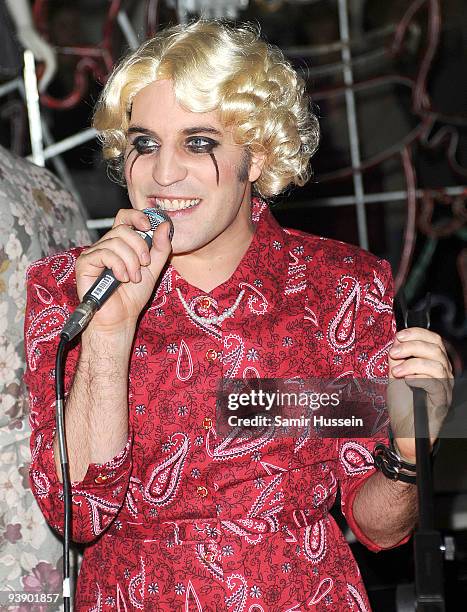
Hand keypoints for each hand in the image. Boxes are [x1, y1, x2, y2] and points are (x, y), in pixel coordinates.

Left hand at [16, 26, 56, 91]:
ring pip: (50, 70)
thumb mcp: (29, 42)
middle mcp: (51, 54)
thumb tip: (41, 58)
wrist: (27, 30)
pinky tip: (39, 79)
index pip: (51, 68)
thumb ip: (35, 50)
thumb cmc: (27, 36)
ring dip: (45, 78)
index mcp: (49, 52)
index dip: (47, 78)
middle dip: (47, 80)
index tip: (42, 85)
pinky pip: (47, 68)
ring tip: (40, 86)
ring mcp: (50, 56)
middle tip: (41, 89)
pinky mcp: (46, 57)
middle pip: (52, 71)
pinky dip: (43, 74)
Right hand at [75, 208, 171, 332]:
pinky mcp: (85, 263)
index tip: (148, 226)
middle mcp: (105, 245)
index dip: (136, 216)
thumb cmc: (133, 295)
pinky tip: (122, 279)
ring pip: (115, 242)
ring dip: (130, 262)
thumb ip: (160, 248)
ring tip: (133, 278)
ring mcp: (94, 253)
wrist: (121, 317)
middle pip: (123, 228)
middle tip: (145, 264)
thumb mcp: (153, 269)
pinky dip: (118, 266)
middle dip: (139, 246)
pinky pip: (104, 254)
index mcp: (121, 243)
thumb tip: (165, 225)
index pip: (124, 217)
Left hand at [387, 327, 453, 461]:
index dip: (418, 334)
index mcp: (434, 365)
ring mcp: (445, 389)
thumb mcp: (395, 376)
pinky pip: (436, 384)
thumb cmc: (403, 406)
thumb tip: (396, 341)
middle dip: (412, 346)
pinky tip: (407, 381)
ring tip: (396, 372)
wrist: (404, 432)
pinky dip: (419, 378)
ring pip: (437, 365)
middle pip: (437, 349)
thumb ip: (397, 359)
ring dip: (412, 364)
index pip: (434, 340)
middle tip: (394, 353)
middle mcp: (443, 375)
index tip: (399, 336)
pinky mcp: (442, 403)